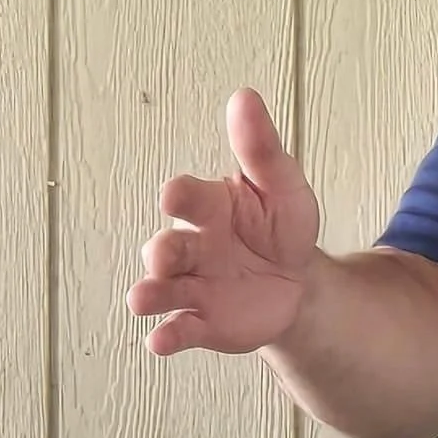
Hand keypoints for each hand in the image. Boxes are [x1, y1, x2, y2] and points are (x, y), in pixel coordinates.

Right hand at [128, 88, 320, 355]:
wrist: (297, 282)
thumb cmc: (280, 226)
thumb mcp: (282, 187)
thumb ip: (260, 149)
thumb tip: (245, 96)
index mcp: (208, 207)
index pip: (187, 197)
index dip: (180, 196)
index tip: (175, 195)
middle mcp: (192, 246)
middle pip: (167, 247)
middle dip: (161, 252)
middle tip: (161, 256)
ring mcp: (193, 286)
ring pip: (162, 289)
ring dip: (149, 294)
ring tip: (141, 300)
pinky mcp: (201, 322)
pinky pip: (179, 329)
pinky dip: (167, 336)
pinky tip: (160, 341)